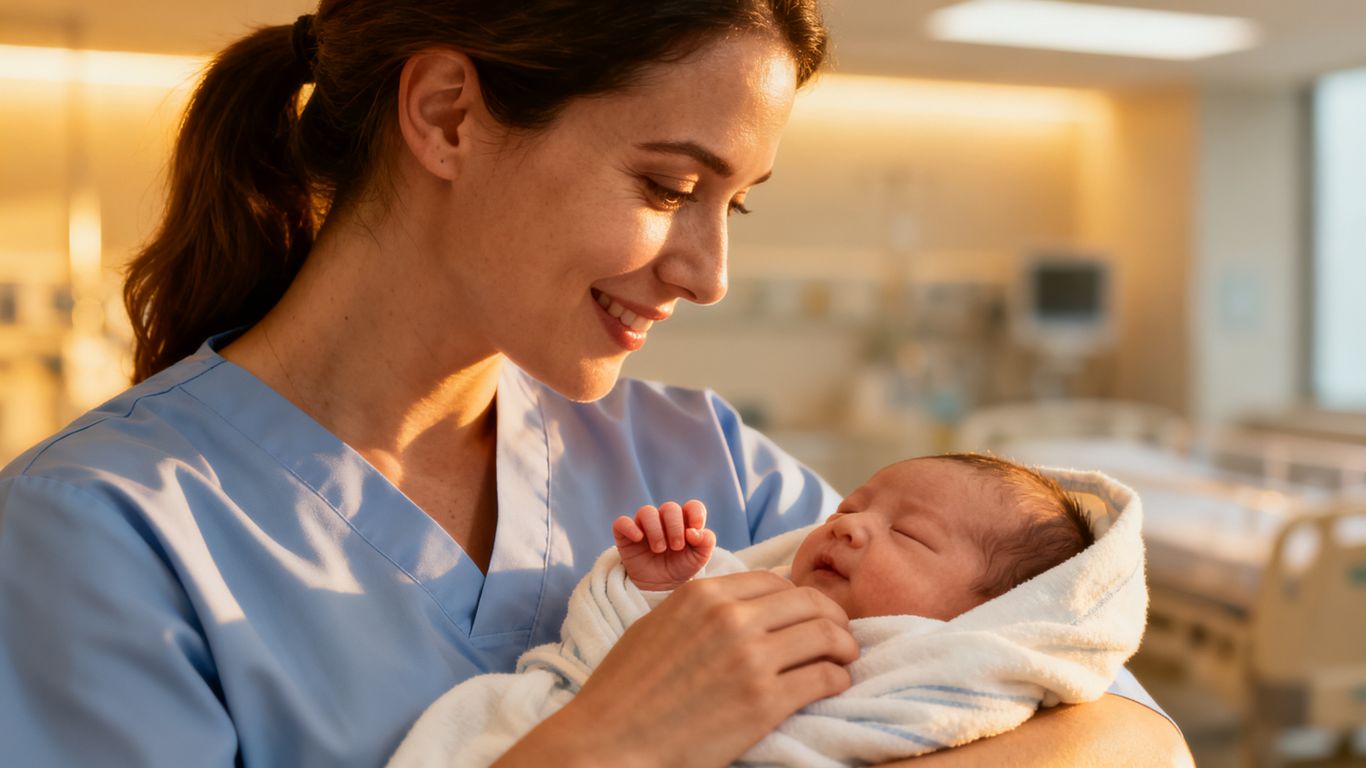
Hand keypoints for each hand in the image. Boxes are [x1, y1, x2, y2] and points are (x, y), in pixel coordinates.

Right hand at [497, 571, 858, 767]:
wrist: (609, 742)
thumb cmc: (625, 690)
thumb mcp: (657, 625)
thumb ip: (701, 609)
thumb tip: (742, 603)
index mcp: (703, 594)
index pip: (775, 581)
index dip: (800, 597)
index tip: (809, 614)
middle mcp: (730, 618)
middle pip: (809, 602)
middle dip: (834, 617)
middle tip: (841, 635)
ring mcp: (750, 659)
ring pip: (825, 635)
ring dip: (844, 646)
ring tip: (844, 659)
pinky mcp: (764, 702)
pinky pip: (823, 678)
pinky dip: (838, 679)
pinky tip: (834, 685)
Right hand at [613, 500, 716, 590]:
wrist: (660, 587)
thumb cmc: (681, 567)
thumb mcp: (699, 559)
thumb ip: (705, 542)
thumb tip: (694, 531)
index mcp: (685, 522)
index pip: (692, 506)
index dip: (695, 513)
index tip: (696, 528)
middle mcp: (664, 519)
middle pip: (670, 508)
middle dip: (675, 527)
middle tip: (676, 546)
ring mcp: (644, 525)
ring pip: (646, 511)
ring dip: (655, 530)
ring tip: (659, 549)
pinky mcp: (625, 534)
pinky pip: (622, 522)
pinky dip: (630, 527)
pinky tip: (638, 539)